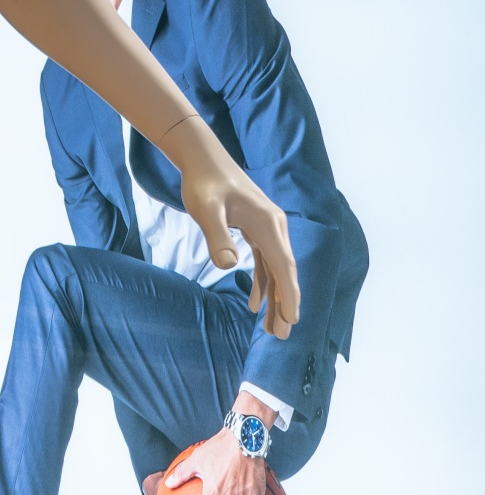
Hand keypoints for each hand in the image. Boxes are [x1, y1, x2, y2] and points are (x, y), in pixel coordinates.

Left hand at [171, 130, 299, 336]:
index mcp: (268, 225)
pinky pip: (264, 262)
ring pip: (275, 270)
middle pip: (283, 272)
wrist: (201, 159)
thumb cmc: (203, 183)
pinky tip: (256, 303)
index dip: (288, 294)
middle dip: (285, 304)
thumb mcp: (206, 209)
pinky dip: (263, 282)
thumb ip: (217, 236)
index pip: (283, 266)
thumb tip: (228, 265)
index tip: (292, 319)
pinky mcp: (255, 229)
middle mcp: (274, 227)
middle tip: (282, 335)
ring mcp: (266, 228)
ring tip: (272, 328)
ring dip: (275, 298)